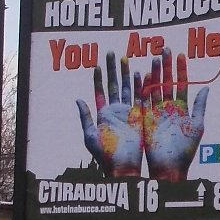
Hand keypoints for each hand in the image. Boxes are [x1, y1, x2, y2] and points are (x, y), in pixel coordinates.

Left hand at [75, 51, 145, 175]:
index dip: (98, 79)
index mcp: (103, 115)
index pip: (99, 92)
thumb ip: (85, 117)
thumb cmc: (105, 156)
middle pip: (114, 85)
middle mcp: (115, 111)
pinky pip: (140, 98)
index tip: (96, 65)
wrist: (124, 166)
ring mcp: (128, 113)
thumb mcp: (90, 136)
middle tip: (111, 53)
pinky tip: (140, 73)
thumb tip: (78, 99)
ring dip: (126, 73)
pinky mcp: (139, 117)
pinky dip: (140, 86)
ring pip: (127, 88)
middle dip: (112, 70)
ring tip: (125, 58)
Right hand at [142, 55, 208, 179]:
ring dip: (155, 73)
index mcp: (182, 109)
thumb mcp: (197, 126)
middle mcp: (169, 108)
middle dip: (166, 66)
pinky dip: (143, 88)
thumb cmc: (185, 150)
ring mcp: (157, 112)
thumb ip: (200, 106)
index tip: (180, 55)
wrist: (169, 167)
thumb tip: (206, 88)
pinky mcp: (146, 118)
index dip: (181, 70)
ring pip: (155, 88)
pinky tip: (143, 74)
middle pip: (167, 82)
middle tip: (165, 49)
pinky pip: (144, 100)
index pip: (181, 84)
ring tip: (155, 57)